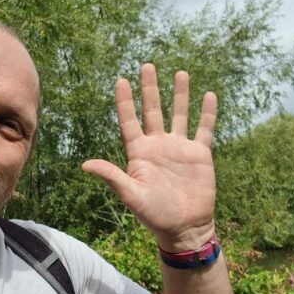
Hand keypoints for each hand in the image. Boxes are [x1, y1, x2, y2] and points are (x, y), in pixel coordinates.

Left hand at [82, 64, 216, 251]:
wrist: (184, 228)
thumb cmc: (154, 214)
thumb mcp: (131, 194)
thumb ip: (112, 177)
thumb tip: (85, 165)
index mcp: (139, 153)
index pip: (129, 121)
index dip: (125, 102)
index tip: (121, 81)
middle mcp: (158, 146)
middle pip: (153, 111)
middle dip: (150, 89)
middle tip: (147, 66)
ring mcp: (179, 148)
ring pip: (179, 114)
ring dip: (179, 95)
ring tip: (180, 73)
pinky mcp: (199, 155)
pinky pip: (204, 129)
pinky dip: (207, 113)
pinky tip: (209, 95)